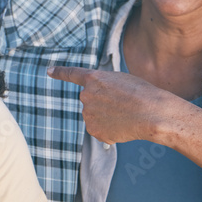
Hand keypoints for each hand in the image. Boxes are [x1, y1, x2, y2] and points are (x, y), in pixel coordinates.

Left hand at [47, 66, 179, 144]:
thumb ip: (104, 85)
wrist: (151, 114)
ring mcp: (88, 114)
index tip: (49, 71)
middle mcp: (86, 95)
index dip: (59, 72)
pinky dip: (109, 130)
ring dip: (106, 116)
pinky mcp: (93, 130)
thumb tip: (99, 99)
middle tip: (122, 104)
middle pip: (90, 100)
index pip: (72, 74)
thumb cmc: (142, 94)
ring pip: (94, 115)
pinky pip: (99, 129)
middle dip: (102, 103)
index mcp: (93, 79)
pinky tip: (123, 126)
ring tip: (125, 115)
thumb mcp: (121, 80)